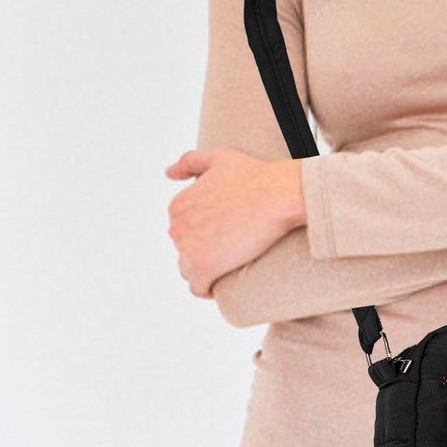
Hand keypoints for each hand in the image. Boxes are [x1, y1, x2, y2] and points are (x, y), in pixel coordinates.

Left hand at [165, 148, 304, 297]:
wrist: (278, 195)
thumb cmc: (255, 176)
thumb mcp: (219, 158)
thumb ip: (189, 162)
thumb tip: (168, 173)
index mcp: (177, 205)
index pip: (184, 229)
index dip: (204, 233)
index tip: (224, 233)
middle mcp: (177, 227)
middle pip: (185, 250)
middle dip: (205, 250)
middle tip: (232, 245)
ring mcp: (188, 249)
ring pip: (190, 270)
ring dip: (206, 269)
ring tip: (230, 262)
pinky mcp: (203, 268)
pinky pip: (199, 288)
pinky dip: (208, 288)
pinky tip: (223, 282)